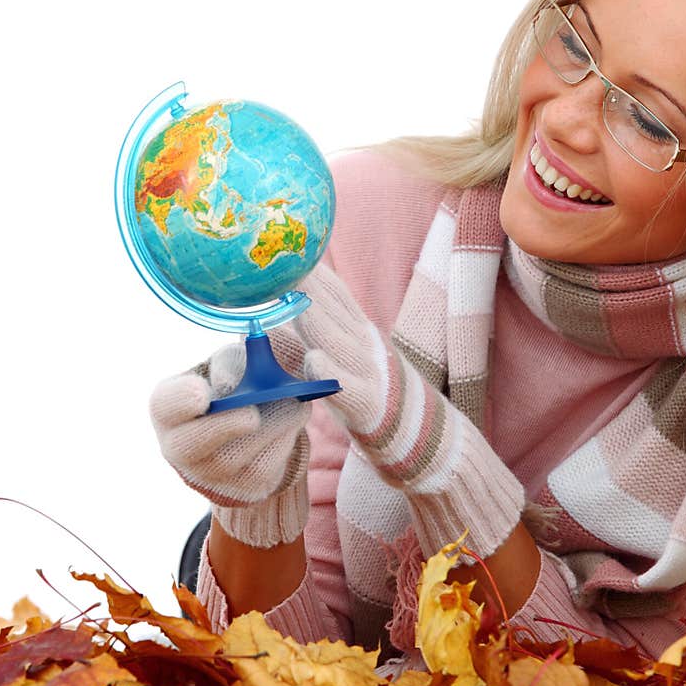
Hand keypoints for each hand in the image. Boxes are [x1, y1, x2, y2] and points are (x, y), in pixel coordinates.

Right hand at [149, 341, 311, 548]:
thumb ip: (230, 364)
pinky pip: (261, 472)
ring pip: (232, 460)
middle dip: (223, 427)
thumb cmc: (234, 385)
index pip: (165, 405)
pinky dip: (282, 443)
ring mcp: (206, 474)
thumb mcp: (231, 363)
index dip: (181, 401)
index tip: (203, 394)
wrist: (254, 428)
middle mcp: (178, 445)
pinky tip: (293, 421)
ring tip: (293, 405)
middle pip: (190, 445)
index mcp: (169, 407)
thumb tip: (229, 382)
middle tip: (251, 414)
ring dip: (267, 430)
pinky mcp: (239, 490)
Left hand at [293, 263, 524, 560]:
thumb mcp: (342, 357)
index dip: (312, 270)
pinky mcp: (367, 406)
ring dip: (315, 318)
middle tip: (283, 260)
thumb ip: (313, 336)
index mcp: (358, 331)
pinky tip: (314, 360)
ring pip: (338, 341)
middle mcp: (365, 346)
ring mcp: (368, 374)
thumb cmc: (364, 392)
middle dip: (309, 284)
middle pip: (334, 310)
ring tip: (292, 297)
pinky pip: (348, 388)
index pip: (335, 294)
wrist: (418, 438)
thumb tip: (267, 320)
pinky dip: (332, 374)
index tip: (289, 247)